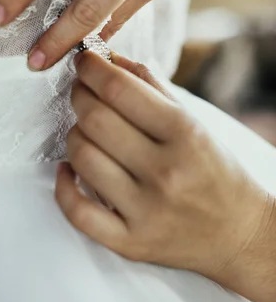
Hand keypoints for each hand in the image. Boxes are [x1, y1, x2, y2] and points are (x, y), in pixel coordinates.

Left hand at [55, 51, 275, 301]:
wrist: (238, 233)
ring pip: (82, 157)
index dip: (91, 67)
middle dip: (79, 96)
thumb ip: (151, 84)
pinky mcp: (130, 242)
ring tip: (85, 129)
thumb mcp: (193, 120)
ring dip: (74, 134)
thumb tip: (107, 58)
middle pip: (95, 120)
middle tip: (82, 91)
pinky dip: (63, 185)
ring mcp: (146, 211)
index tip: (84, 60)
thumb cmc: (214, 170)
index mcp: (184, 133)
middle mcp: (165, 172)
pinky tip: (68, 168)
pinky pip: (77, 211)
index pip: (118, 89)